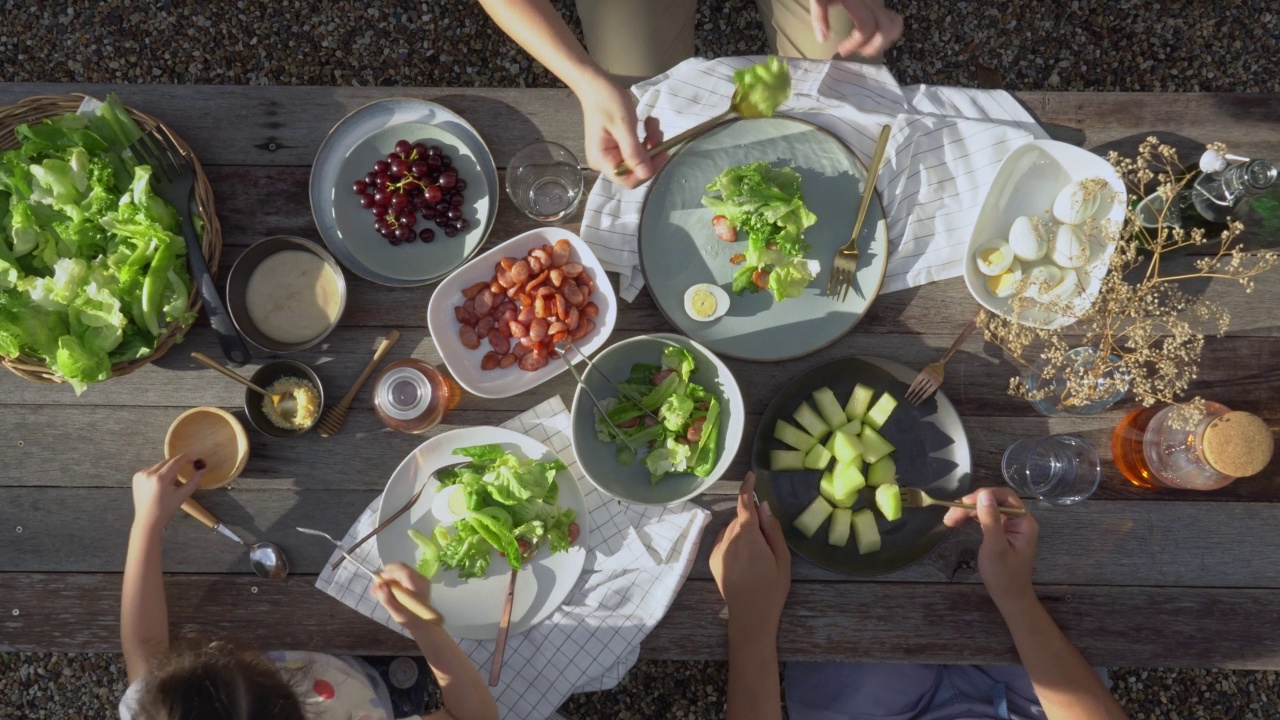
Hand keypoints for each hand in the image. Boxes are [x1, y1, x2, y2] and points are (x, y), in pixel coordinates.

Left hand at [130, 455, 203, 531]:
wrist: (148, 519)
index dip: (186, 458)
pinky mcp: (136, 477)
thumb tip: (202, 470)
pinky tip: (157, 486)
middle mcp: (148, 473)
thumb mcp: (182, 495)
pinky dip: (157, 473)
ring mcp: (140, 474)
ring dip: (166, 470)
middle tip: (179, 477)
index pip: (175, 461)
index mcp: (160, 478)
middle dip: (175, 467)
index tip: (194, 458)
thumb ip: (194, 481)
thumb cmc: (166, 509)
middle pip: (167, 462)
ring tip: (166, 485)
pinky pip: (151, 469)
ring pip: (159, 465)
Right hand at [373, 563, 435, 633]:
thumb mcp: (397, 613)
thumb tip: (380, 585)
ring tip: (379, 587)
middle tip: (376, 583)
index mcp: (418, 586)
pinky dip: (393, 579)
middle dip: (387, 573)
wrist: (422, 622)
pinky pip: (403, 574)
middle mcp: (421, 579)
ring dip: (389, 577)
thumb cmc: (409, 619)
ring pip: (401, 571)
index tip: (377, 579)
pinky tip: (387, 588)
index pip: (404, 572)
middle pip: (402, 569)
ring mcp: (420, 578)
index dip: (389, 572)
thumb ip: (387, 599)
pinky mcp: (417, 580)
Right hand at [576, 72, 666, 187]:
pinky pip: (637, 149)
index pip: (628, 180)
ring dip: (651, 142)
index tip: (661, 153)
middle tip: (657, 132)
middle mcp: (605, 162)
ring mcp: (612, 154)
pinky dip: (646, 137)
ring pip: (640, 158)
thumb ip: (634, 152)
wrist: (596, 84)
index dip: (646, 171)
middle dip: (651, 153)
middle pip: (636, 170)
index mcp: (602, 160)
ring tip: (652, 123)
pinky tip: (648, 122)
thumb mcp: (623, 126)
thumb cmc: (607, 101)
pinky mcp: (618, 146)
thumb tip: (646, 174)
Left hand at [709, 472, 790, 631]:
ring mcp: (717, 550)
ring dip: (743, 532)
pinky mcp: (712, 560)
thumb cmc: (772, 588)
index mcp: (748, 538)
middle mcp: (728, 540)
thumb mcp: (782, 559)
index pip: (744, 505)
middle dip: (752, 521)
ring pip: (731, 529)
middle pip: (740, 519)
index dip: (747, 488)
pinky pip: (724, 540)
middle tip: (767, 544)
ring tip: (756, 556)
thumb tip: (764, 506)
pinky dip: (734, 542)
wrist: (750, 617)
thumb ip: (773, 530)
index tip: (751, 476)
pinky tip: (745, 561)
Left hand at [810, 0, 902, 58]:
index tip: (841, 50)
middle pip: (885, 29)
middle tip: (856, 52)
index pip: (866, 27)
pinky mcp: (878, 5)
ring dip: (882, 42)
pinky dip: (888, 34)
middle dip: (872, 47)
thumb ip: (819, 16)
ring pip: (895, 25)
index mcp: (856, 1)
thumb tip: (823, 39)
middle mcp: (871, 2)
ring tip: (865, 48)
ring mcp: (877, 3)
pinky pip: (894, 20)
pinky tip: (871, 38)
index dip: (856, 43)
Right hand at [944, 488, 1037, 608]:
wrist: (1009, 597)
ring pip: (987, 508)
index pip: (1005, 496)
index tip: (963, 503)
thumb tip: (983, 494)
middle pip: (994, 501)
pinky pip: (985, 518)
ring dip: (968, 511)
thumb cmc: (1004, 575)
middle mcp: (1019, 520)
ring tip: (949, 520)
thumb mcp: (995, 547)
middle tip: (950, 515)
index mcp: (1024, 522)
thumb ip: (990, 520)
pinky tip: (957, 522)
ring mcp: (1010, 526)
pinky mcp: (1001, 532)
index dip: (984, 495)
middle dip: (971, 504)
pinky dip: (971, 518)